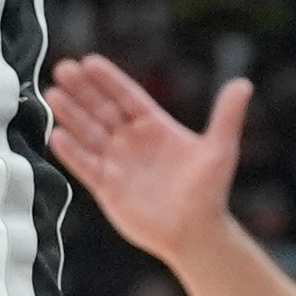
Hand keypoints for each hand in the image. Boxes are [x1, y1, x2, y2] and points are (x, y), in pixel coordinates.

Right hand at [44, 55, 247, 263]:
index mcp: (155, 127)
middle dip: (82, 90)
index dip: (108, 80)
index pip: (126, 96)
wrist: (197, 234)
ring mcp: (117, 163)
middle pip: (102, 110)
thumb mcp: (219, 149)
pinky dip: (71, 152)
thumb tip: (244, 84)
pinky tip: (56, 135)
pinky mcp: (107, 188)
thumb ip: (226, 116)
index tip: (89, 61)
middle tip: (62, 68)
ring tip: (51, 94)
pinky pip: (85, 166)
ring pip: (89, 133)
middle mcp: (132, 141)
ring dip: (70, 114)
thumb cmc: (210, 192)